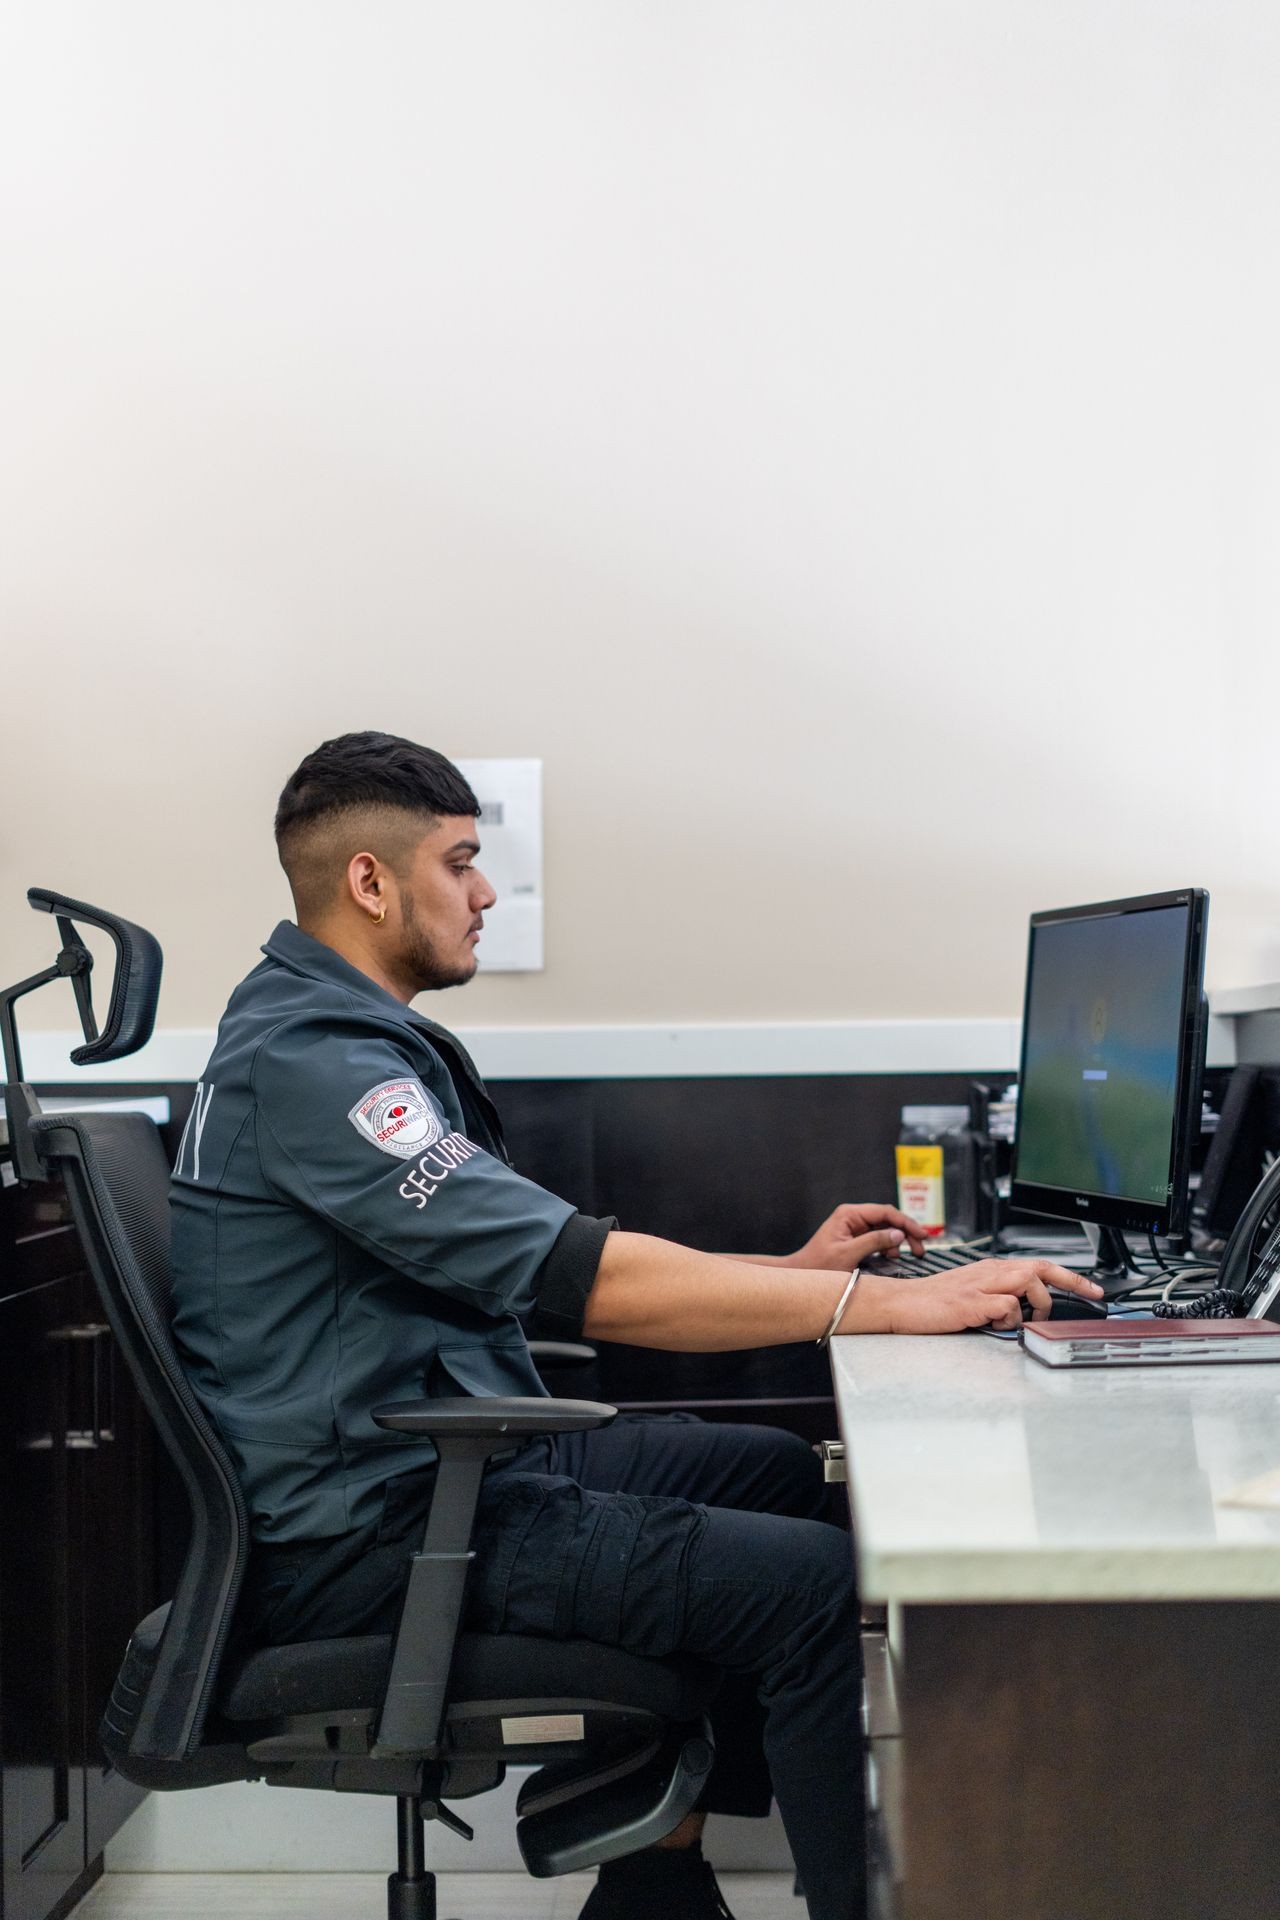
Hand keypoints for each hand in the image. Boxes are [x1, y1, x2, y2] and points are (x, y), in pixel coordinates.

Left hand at [794, 1202, 926, 1269]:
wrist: (801, 1275)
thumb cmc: (818, 1265)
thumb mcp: (848, 1254)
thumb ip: (874, 1242)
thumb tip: (898, 1234)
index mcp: (849, 1214)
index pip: (885, 1212)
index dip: (906, 1223)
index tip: (921, 1235)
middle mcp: (853, 1217)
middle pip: (887, 1219)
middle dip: (906, 1232)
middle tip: (920, 1248)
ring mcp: (854, 1228)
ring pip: (885, 1229)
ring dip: (898, 1241)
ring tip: (910, 1254)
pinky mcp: (855, 1239)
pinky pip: (877, 1238)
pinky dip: (888, 1247)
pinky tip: (893, 1256)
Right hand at [854, 1259, 1104, 1334]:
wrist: (900, 1303)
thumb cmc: (933, 1302)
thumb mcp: (972, 1293)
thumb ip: (998, 1296)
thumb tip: (1025, 1308)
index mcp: (991, 1269)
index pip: (1038, 1265)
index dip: (1069, 1276)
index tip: (1092, 1289)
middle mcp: (989, 1272)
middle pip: (1040, 1267)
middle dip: (1072, 1281)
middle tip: (1091, 1295)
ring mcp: (980, 1285)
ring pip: (1028, 1280)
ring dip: (1035, 1303)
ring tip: (1022, 1318)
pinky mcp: (970, 1303)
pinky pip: (1005, 1306)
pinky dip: (1009, 1319)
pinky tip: (995, 1325)